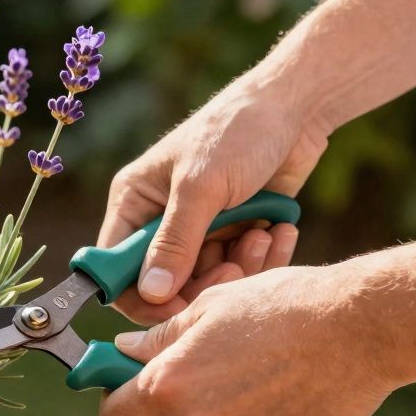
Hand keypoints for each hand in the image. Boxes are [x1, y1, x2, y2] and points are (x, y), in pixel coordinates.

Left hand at [97, 265, 392, 415]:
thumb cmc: (283, 306)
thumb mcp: (209, 308)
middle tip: (179, 397)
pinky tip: (270, 401)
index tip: (130, 394)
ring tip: (236, 390)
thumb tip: (124, 351)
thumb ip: (160, 339)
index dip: (119, 406)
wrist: (359, 329)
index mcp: (169, 384)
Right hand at [98, 73, 330, 323]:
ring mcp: (200, 228)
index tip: (174, 308)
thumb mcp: (201, 186)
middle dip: (202, 284)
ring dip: (239, 268)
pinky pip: (241, 268)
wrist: (297, 107)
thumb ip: (175, 242)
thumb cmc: (238, 131)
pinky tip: (278, 231)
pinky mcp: (235, 233)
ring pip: (208, 281)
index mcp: (134, 202)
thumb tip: (151, 294)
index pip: (117, 268)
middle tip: (233, 269)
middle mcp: (161, 220)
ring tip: (262, 236)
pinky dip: (262, 258)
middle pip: (167, 284)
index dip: (141, 297)